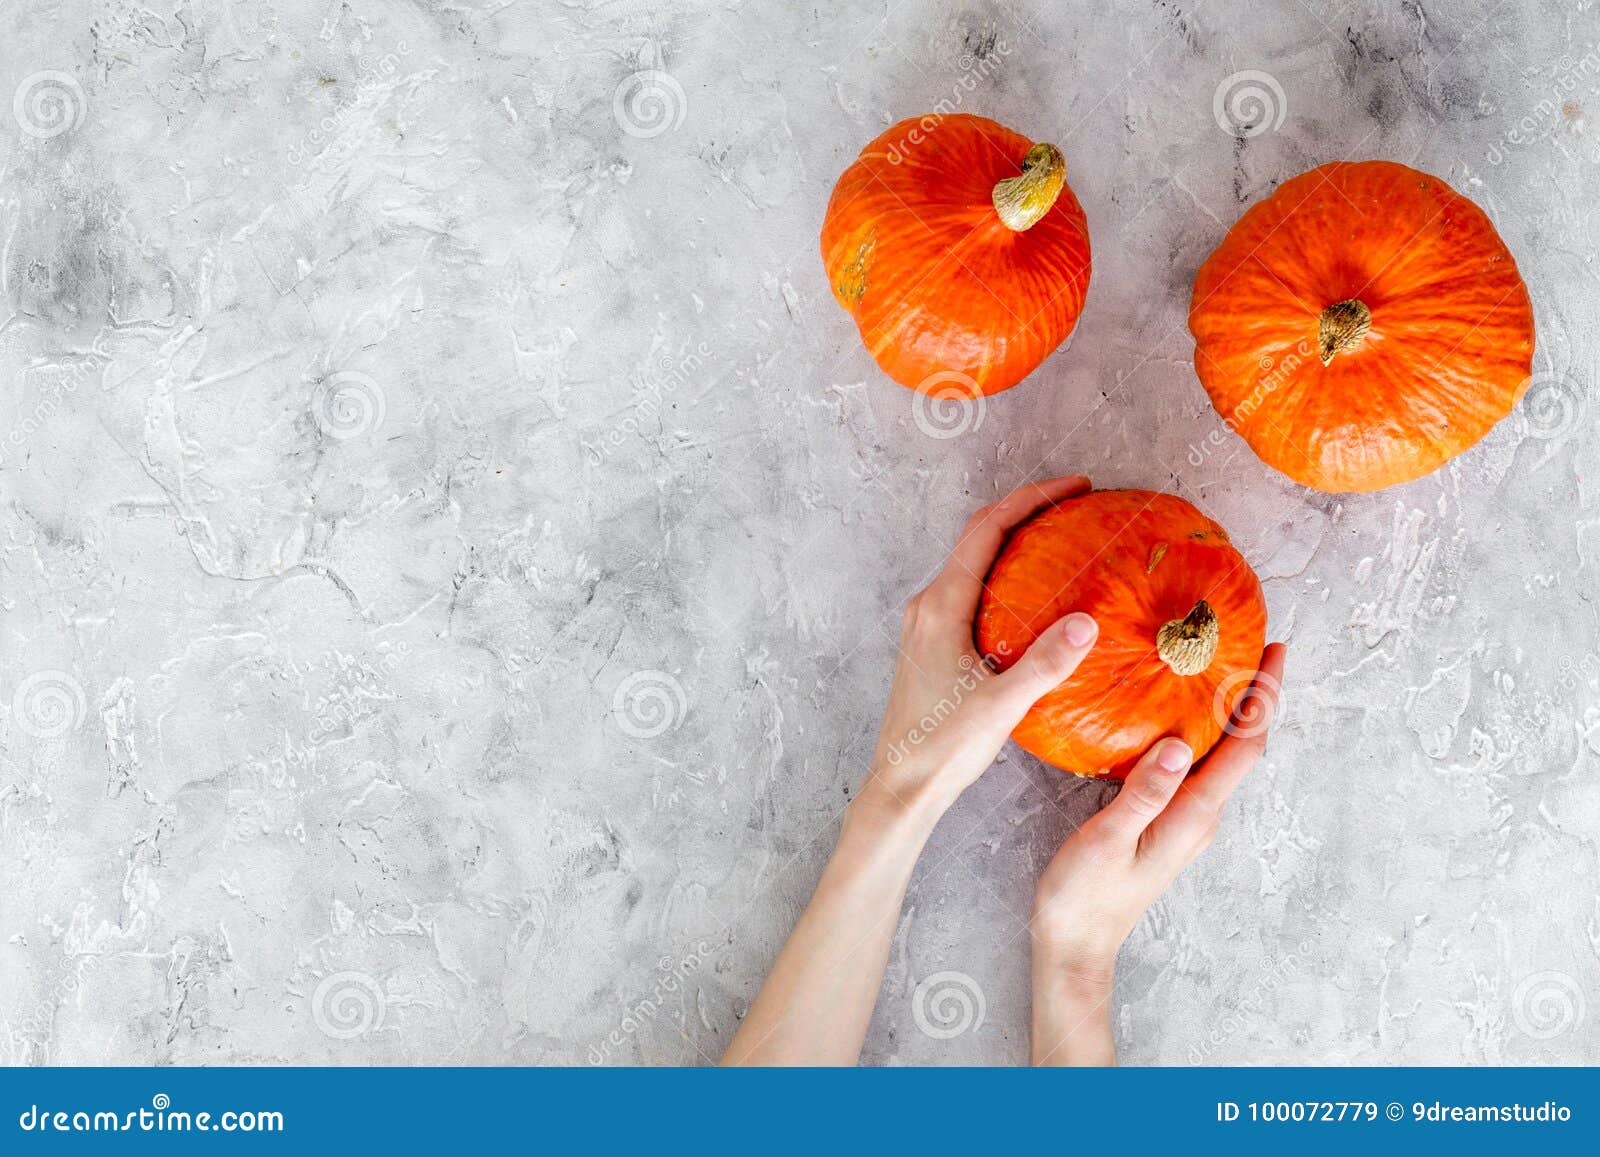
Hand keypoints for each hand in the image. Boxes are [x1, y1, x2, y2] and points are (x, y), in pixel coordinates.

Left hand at [852, 474, 1101, 831]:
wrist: (901, 785)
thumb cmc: (942, 747)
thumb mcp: (1000, 705)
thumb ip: (1045, 664)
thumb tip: (1087, 622)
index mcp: (940, 606)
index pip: (987, 529)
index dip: (1031, 499)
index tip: (1075, 487)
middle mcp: (928, 606)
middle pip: (980, 538)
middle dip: (1027, 512)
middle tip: (1076, 505)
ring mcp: (928, 625)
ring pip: (974, 564)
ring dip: (1015, 544)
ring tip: (1063, 541)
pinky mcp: (933, 646)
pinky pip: (973, 592)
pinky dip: (1007, 578)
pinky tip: (1038, 600)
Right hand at [1030, 643, 1285, 1063]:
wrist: (1076, 946)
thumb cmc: (1084, 898)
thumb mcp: (1107, 840)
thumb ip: (1143, 794)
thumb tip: (1176, 744)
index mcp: (1193, 815)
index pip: (1245, 748)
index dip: (1264, 698)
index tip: (1275, 652)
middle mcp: (1200, 816)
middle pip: (1242, 746)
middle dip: (1255, 695)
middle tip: (1255, 645)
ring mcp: (1186, 821)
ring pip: (1221, 755)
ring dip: (1229, 712)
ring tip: (1221, 666)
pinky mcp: (1166, 821)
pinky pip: (1196, 767)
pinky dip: (1199, 732)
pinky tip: (1176, 715)